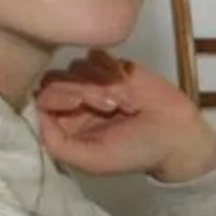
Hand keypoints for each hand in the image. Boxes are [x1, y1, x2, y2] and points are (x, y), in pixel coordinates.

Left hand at [35, 51, 215, 182]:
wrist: (177, 136)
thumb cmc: (134, 152)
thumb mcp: (91, 161)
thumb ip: (57, 144)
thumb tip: (38, 112)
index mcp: (63, 125)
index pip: (41, 100)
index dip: (56, 98)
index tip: (78, 105)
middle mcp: (73, 102)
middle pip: (54, 78)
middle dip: (81, 89)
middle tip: (110, 104)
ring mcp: (91, 81)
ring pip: (76, 65)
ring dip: (100, 81)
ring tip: (124, 100)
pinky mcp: (112, 66)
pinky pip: (96, 55)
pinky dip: (110, 67)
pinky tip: (127, 83)